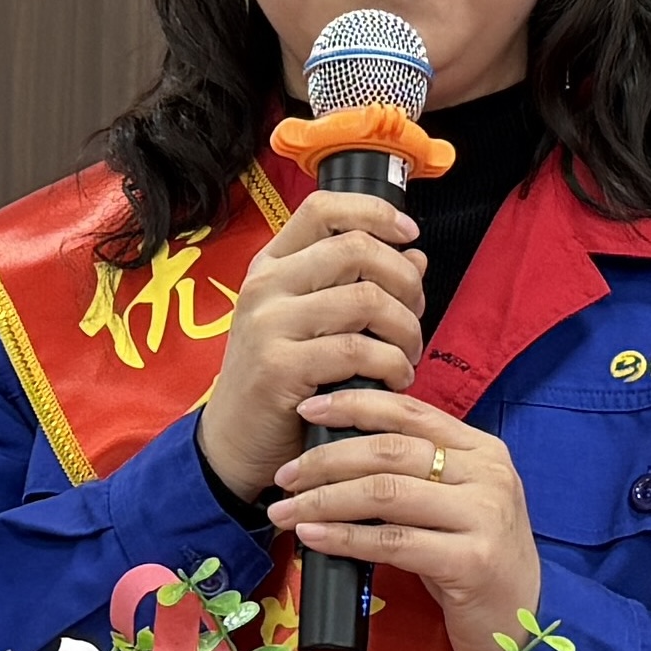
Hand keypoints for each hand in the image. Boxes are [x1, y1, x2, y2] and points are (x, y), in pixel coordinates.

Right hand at [196, 190, 427, 500]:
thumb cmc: (280, 380)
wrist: (235, 442)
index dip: (375, 212)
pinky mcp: (279, 367)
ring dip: (405, 329)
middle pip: (356, 248)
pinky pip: (358, 350)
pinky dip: (392, 365)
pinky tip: (394, 379)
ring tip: (407, 356)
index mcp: (271, 265)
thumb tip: (415, 255)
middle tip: (415, 313)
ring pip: (366, 300)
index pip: (322, 208)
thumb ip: (360, 285)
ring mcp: (268, 325)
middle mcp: (265, 286)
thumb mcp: (313, 323)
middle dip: (404, 280)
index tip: (409, 234)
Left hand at [270, 390, 540, 650]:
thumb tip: (338, 453)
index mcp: (482, 450)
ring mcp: (484, 516)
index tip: (307, 412)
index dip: (354, 406)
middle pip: (391, 451)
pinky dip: (346, 538)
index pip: (409, 412)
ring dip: (326, 500)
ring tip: (288, 509)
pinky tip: (315, 538)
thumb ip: (417, 474)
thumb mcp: (454, 504)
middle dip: (327, 459)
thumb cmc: (476, 560)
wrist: (525, 620)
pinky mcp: (473, 561)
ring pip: (387, 493)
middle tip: (285, 475)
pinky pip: (394, 543)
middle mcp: (488, 475)